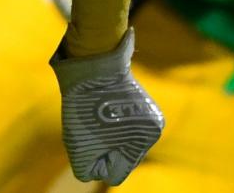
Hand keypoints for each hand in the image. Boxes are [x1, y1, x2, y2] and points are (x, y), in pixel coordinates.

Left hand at [51, 28, 164, 184]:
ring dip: (107, 134)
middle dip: (103, 147)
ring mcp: (151, 115)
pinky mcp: (143, 103)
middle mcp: (154, 129)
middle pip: (121, 158)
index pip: (115, 174)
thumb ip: (87, 169)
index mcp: (143, 141)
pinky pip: (124, 126)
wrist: (92, 60)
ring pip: (122, 142)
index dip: (96, 161)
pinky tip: (101, 107)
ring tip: (96, 113)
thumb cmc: (84, 104)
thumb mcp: (78, 145)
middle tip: (91, 124)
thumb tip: (96, 172)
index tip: (89, 138)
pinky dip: (110, 121)